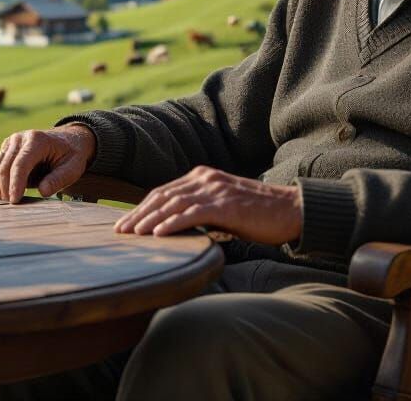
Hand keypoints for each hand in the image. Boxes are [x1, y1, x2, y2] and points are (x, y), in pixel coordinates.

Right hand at [0, 124, 96, 203]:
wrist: (69, 140)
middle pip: (4, 167)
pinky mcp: (6, 150)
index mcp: (37, 140)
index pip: (20, 164)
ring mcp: (11, 143)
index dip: (15, 184)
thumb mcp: (73, 167)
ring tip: (5, 204)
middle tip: (11, 207)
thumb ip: (59, 179)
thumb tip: (43, 192)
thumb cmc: (71, 155)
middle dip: (5, 189)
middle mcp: (20, 138)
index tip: (14, 201)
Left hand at [114, 166, 302, 244]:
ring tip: (133, 234)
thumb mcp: (223, 207)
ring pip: (174, 203)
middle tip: (120, 232)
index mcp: (203, 176)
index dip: (142, 207)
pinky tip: (159, 234)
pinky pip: (193, 213)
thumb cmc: (258, 214)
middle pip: (163, 195)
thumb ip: (201, 210)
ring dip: (150, 220)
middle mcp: (205, 178)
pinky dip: (173, 223)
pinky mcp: (226, 205)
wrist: (290, 209)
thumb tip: (177, 227)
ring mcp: (216, 190)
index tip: (125, 223)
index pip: (164, 191)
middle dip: (139, 214)